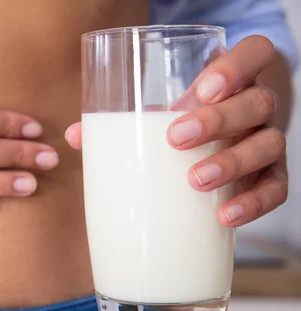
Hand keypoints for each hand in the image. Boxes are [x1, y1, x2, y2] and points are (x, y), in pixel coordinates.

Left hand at [65, 35, 286, 227]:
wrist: (217, 148)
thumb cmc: (182, 124)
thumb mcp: (160, 115)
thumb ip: (122, 121)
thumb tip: (74, 137)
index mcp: (231, 82)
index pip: (254, 54)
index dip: (236, 67)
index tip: (203, 88)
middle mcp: (256, 108)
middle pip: (257, 102)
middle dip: (218, 120)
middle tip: (178, 138)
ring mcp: (266, 143)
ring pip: (269, 144)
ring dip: (232, 162)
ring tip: (194, 180)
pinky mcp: (271, 178)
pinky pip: (276, 189)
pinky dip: (253, 203)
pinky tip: (224, 215)